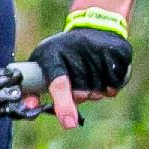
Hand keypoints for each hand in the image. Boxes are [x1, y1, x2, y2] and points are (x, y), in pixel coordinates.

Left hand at [25, 12, 131, 126]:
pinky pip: (116, 85)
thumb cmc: (62, 51)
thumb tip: (30, 105)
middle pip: (82, 94)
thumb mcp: (43, 61)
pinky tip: (104, 70)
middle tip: (77, 79)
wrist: (94, 26)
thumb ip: (34, 87)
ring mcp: (99, 53)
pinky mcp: (119, 54)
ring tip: (90, 70)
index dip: (64, 104)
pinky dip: (110, 85)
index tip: (68, 123)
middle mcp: (77, 53)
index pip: (59, 84)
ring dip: (95, 90)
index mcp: (54, 56)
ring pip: (100, 92)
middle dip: (79, 95)